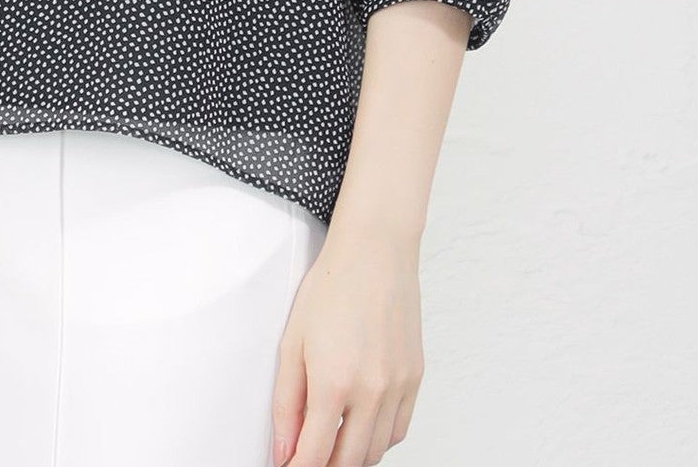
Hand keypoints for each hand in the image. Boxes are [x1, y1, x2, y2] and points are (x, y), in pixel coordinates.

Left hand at [270, 226, 424, 466]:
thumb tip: (282, 449)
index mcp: (334, 383)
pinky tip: (360, 426)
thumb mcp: (292, 343)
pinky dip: (378, 439)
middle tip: (306, 457)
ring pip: (377, 452)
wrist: (375, 252)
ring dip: (351, 457)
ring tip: (330, 444)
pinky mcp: (415, 379)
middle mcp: (371, 392)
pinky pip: (398, 430)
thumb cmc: (331, 288)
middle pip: (349, 463)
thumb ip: (286, 402)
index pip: (314, 456)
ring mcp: (398, 388)